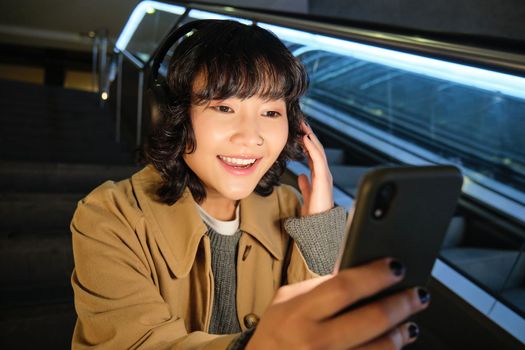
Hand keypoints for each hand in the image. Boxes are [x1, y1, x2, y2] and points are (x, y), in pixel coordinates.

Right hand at [246, 258, 428, 349]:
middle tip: (417, 294)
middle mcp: (316, 340)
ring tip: (409, 323)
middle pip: (372, 318)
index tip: (395, 267)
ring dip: (402, 333)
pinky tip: (392, 344)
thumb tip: (357, 271)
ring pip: (381, 348)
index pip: (345, 287)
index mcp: (300, 313)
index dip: (376, 275)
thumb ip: (319, 287)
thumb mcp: (286, 302)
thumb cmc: (276, 335)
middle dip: (402, 304)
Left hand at [298, 121, 333, 215]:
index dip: (307, 143)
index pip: (313, 155)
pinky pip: (318, 159)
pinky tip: (306, 138)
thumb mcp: (307, 195)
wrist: (319, 225)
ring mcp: (325, 175)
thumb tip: (301, 175)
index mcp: (320, 176)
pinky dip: (312, 147)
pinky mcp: (323, 178)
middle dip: (309, 135)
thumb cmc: (314, 212)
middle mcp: (324, 173)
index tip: (299, 132)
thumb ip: (305, 185)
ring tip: (303, 126)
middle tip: (301, 122)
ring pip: (318, 151)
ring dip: (310, 137)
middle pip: (316, 149)